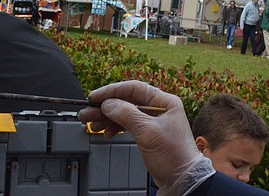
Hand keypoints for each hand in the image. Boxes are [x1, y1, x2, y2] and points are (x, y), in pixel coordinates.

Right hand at [78, 81, 211, 192]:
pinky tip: (106, 132)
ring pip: (125, 113)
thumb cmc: (174, 156)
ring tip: (92, 124)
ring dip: (107, 118)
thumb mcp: (148, 132)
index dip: (112, 91)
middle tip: (87, 113)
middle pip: (127, 101)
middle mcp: (159, 109)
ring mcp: (153, 121)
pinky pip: (127, 125)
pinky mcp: (148, 134)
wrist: (181, 180)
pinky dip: (115, 127)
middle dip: (105, 107)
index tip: (95, 97)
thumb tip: (109, 104)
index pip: (134, 88)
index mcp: (164, 101)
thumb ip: (127, 115)